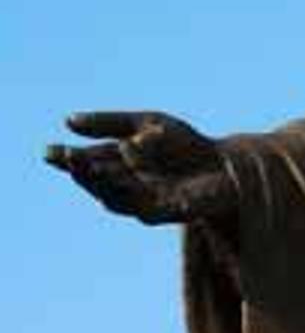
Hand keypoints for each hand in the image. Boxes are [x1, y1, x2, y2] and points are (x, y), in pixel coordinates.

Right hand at [45, 111, 235, 225]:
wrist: (227, 164)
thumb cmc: (187, 146)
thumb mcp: (148, 123)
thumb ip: (110, 123)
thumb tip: (68, 120)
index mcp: (120, 166)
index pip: (88, 163)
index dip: (68, 159)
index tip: (49, 150)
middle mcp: (128, 186)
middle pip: (97, 183)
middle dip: (79, 170)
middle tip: (64, 158)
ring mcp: (145, 201)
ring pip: (113, 198)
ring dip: (98, 182)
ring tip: (84, 165)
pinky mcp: (166, 211)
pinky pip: (143, 204)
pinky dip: (134, 183)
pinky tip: (128, 154)